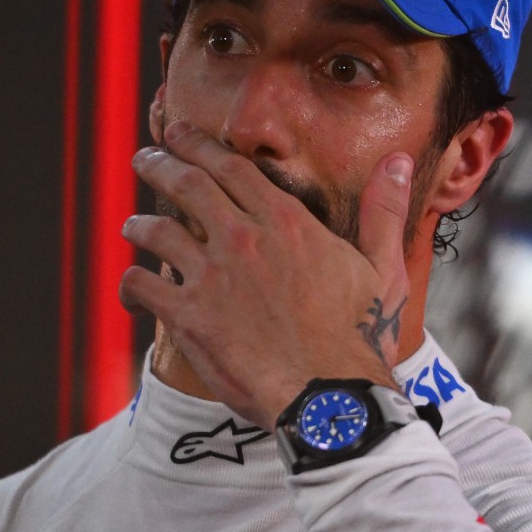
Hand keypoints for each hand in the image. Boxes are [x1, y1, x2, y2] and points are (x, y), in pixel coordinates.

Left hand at [119, 121, 413, 429]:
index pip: (232, 168)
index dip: (200, 146)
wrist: (328, 396)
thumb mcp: (383, 269)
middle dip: (160, 165)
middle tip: (145, 158)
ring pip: (157, 231)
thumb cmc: (359, 338)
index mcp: (286, 222)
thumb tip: (400, 163)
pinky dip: (131, 284)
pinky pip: (142, 285)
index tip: (179, 135)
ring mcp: (212, 275)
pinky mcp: (188, 315)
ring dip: (139, 225)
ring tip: (132, 226)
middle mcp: (243, 238)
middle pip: (188, 184)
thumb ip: (384, 212)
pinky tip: (132, 289)